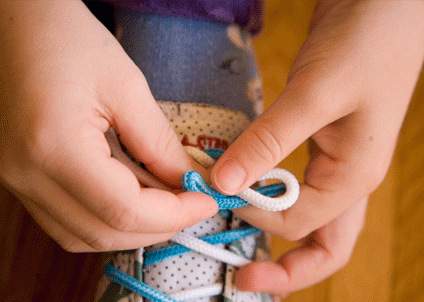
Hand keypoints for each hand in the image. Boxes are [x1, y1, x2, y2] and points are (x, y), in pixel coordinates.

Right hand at [0, 1, 216, 252]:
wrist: (14, 25)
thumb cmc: (66, 38)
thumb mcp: (125, 86)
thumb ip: (159, 143)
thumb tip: (190, 180)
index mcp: (54, 147)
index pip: (124, 210)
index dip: (174, 214)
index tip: (207, 202)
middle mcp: (26, 176)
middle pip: (103, 232)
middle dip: (158, 226)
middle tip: (193, 205)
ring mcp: (17, 182)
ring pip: (83, 235)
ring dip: (133, 227)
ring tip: (168, 201)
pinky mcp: (21, 178)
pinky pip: (68, 219)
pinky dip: (108, 217)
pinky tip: (136, 193)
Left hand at [211, 0, 423, 295]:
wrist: (384, 8)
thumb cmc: (364, 45)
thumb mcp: (313, 94)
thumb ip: (269, 141)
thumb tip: (224, 181)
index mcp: (353, 177)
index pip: (296, 222)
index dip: (253, 215)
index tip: (219, 193)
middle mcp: (348, 180)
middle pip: (321, 246)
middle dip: (284, 269)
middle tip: (243, 279)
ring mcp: (337, 164)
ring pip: (312, 222)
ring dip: (279, 239)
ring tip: (248, 251)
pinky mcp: (323, 145)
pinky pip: (301, 189)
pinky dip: (276, 201)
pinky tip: (256, 195)